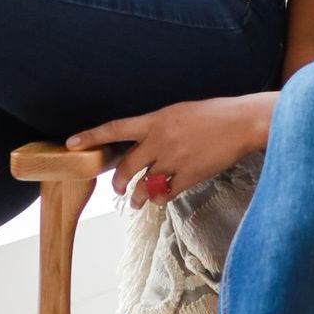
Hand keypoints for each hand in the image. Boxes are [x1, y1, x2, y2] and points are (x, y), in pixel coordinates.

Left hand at [66, 95, 271, 205]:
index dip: (91, 136)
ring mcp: (174, 159)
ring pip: (144, 185)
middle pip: (126, 166)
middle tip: (117, 189)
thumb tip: (144, 145)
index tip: (71, 143)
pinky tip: (161, 199)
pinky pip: (165, 194)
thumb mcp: (180, 112)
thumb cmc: (215, 114)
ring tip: (135, 202)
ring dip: (136, 196)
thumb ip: (159, 127)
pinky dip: (160, 199)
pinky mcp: (189, 175)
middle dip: (117, 182)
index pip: (115, 128)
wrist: (241, 122)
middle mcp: (160, 140)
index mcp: (156, 119)